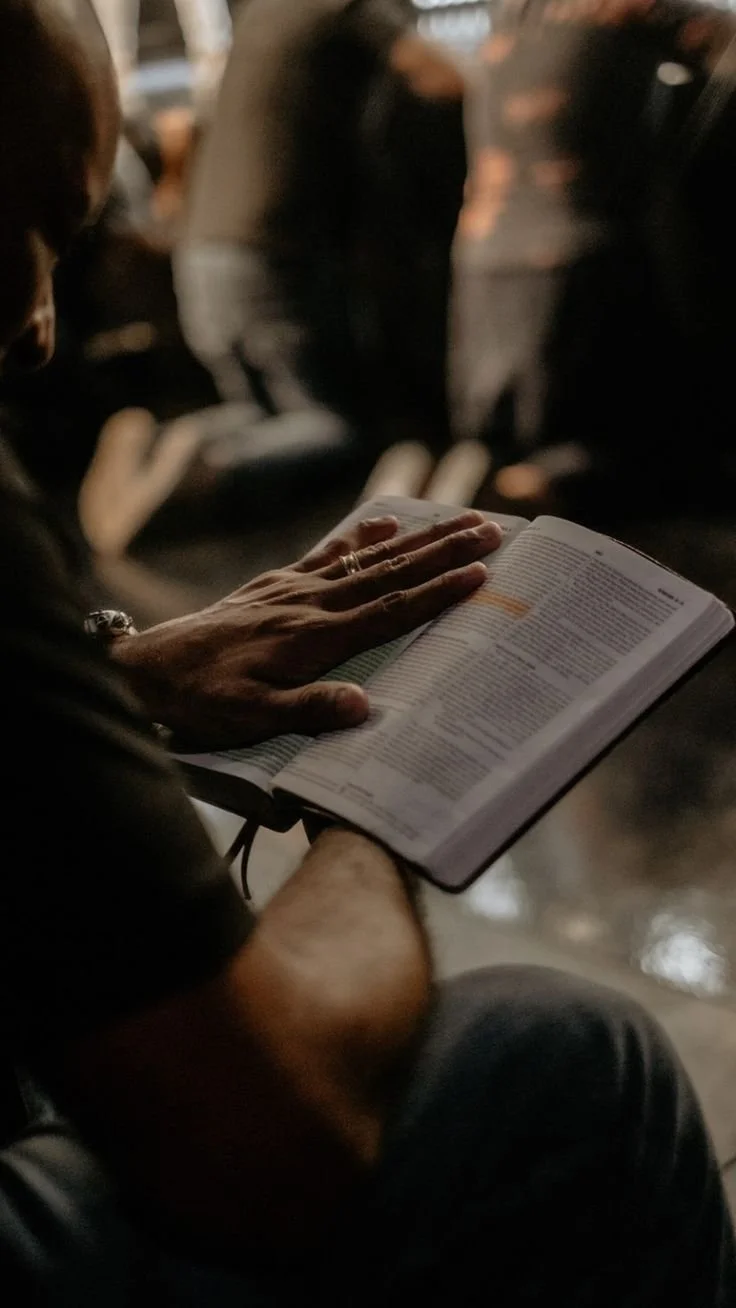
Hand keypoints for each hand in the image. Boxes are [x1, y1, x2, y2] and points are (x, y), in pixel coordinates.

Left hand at [113, 510, 501, 747]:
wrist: (149, 669)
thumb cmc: (203, 699)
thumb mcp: (251, 718)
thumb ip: (308, 709)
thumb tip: (364, 707)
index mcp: (314, 638)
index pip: (389, 610)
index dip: (438, 593)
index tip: (480, 575)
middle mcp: (310, 603)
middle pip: (390, 572)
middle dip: (444, 552)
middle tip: (491, 530)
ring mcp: (293, 588)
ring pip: (367, 557)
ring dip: (416, 538)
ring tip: (457, 518)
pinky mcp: (276, 583)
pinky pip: (327, 553)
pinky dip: (359, 535)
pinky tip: (384, 519)